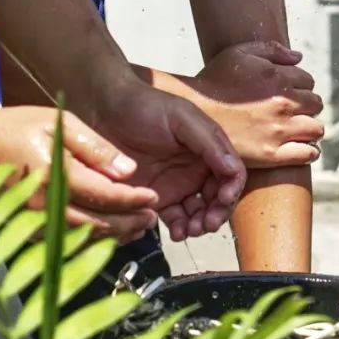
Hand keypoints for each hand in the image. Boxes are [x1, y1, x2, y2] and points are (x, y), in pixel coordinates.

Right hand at [0, 106, 158, 243]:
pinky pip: (62, 241)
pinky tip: (107, 233)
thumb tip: (130, 171)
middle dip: (129, 224)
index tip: (154, 198)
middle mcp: (43, 206)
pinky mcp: (23, 229)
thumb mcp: (61, 124)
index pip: (106, 197)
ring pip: (80, 238)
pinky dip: (88, 240)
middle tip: (152, 219)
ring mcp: (31, 222)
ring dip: (112, 237)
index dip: (134, 200)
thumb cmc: (18, 127)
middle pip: (97, 225)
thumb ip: (97, 148)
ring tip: (137, 228)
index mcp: (56, 177)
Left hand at [88, 82, 246, 242]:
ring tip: (189, 230)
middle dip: (216, 214)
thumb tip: (234, 170)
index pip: (231, 175)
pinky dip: (178, 228)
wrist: (103, 110)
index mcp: (209, 150)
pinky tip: (175, 232)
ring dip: (198, 225)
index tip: (223, 200)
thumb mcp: (182, 118)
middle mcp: (197, 169)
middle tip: (207, 224)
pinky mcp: (155, 197)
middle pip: (218, 199)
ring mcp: (176, 185)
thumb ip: (209, 143)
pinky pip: (171, 219)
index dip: (231, 191)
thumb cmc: (146, 107)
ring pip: (197, 213)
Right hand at [189, 41, 323, 169]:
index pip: (308, 82)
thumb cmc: (214, 81)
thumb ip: (272, 50)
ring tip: (299, 129)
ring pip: (316, 129)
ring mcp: (278, 131)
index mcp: (278, 78)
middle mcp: (282, 103)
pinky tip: (301, 147)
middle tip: (294, 111)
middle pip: (316, 104)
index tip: (289, 93)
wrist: (191, 114)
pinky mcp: (272, 155)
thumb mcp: (240, 53)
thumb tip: (298, 58)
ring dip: (310, 128)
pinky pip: (308, 153)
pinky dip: (309, 150)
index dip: (299, 86)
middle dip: (307, 106)